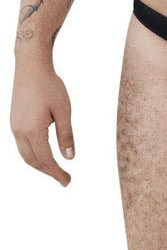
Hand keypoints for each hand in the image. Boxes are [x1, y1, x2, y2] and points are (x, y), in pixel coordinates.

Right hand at [10, 63, 74, 186]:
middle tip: (64, 178)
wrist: (31, 67)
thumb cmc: (50, 86)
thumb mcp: (63, 110)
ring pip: (25, 154)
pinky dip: (33, 154)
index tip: (67, 181)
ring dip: (39, 165)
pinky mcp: (14, 121)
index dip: (56, 173)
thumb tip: (69, 157)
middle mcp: (19, 131)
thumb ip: (66, 135)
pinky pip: (22, 145)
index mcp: (33, 130)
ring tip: (55, 169)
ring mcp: (14, 127)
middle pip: (33, 161)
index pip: (45, 160)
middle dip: (48, 171)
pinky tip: (43, 153)